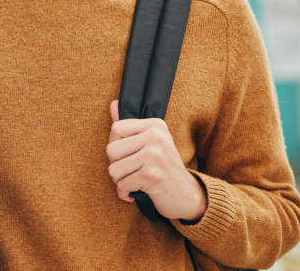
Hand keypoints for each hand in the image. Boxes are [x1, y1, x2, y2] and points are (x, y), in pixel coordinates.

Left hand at [106, 100, 206, 221]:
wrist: (187, 196)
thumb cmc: (163, 168)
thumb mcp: (150, 142)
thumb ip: (130, 126)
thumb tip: (114, 103)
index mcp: (155, 125)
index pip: (116, 128)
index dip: (114, 145)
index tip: (128, 156)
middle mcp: (156, 137)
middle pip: (111, 150)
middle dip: (116, 166)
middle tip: (132, 171)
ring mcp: (155, 155)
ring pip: (113, 169)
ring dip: (120, 181)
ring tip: (135, 181)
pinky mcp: (152, 176)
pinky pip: (122, 185)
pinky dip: (125, 193)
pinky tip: (137, 192)